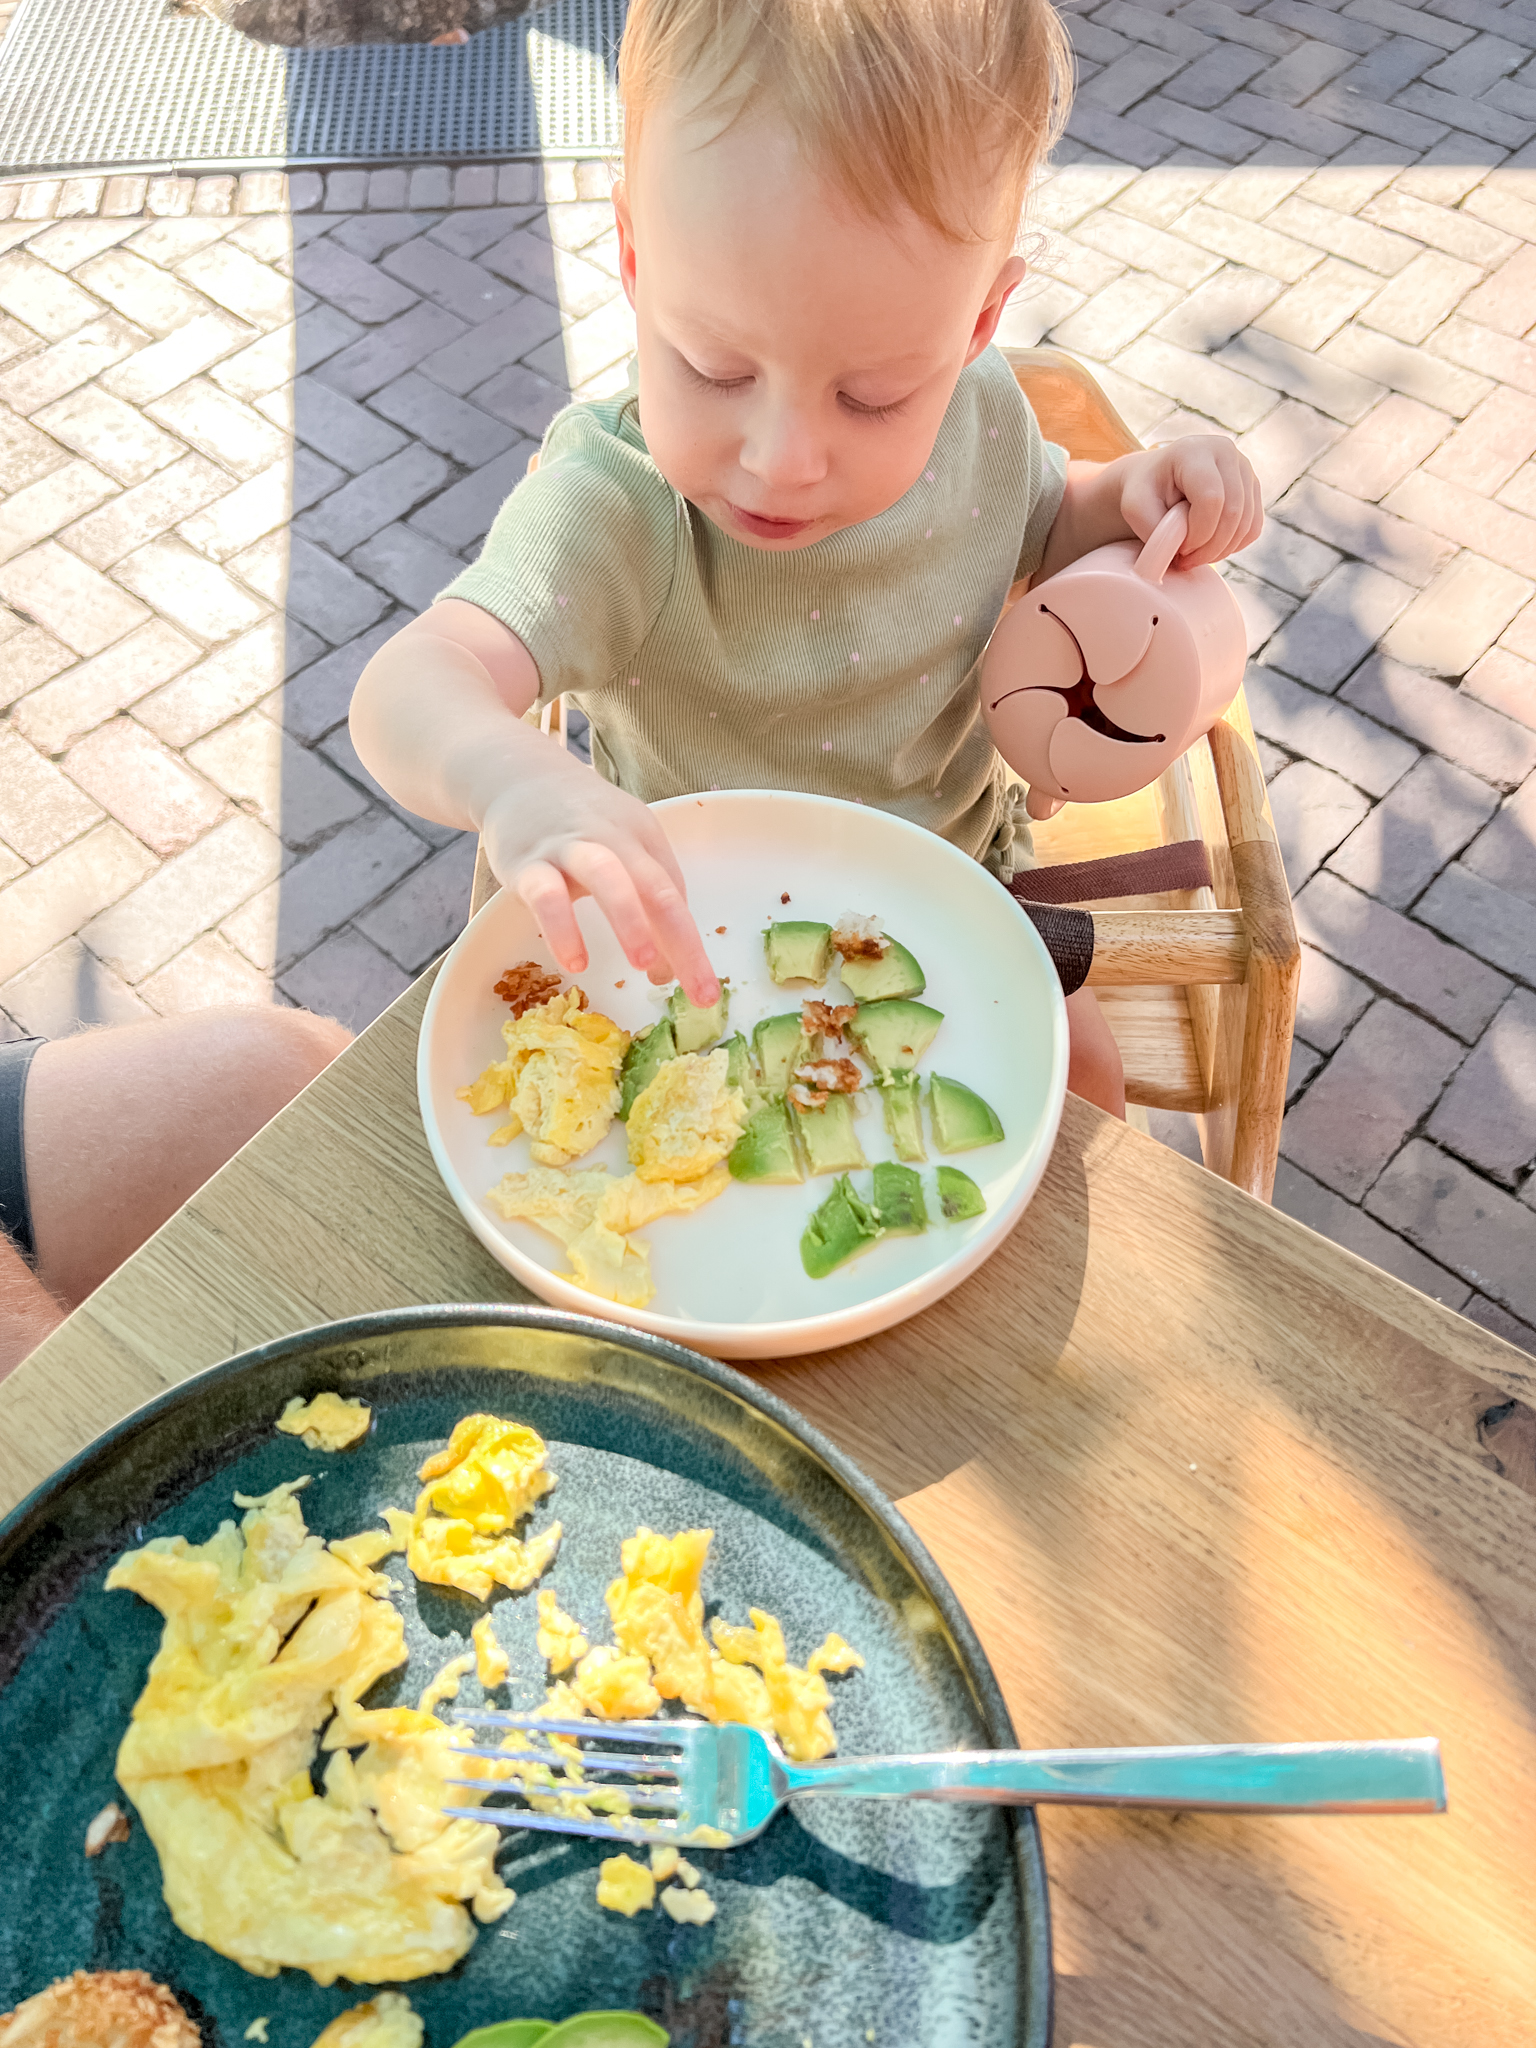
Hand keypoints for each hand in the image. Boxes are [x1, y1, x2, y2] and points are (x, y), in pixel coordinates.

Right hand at [479, 751, 719, 1007]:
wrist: (516, 775)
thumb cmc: (578, 826)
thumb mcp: (620, 848)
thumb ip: (644, 904)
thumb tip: (664, 968)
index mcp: (643, 837)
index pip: (673, 894)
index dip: (689, 944)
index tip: (699, 990)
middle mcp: (614, 838)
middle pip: (657, 889)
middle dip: (682, 943)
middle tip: (700, 992)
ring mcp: (570, 847)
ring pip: (607, 878)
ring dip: (630, 921)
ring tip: (643, 965)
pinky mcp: (527, 861)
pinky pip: (547, 895)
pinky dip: (562, 929)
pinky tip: (574, 962)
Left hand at [1118, 435, 1263, 569]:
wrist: (1154, 481)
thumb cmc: (1144, 493)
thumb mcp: (1135, 509)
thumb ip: (1154, 530)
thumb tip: (1179, 552)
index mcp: (1195, 451)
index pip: (1211, 499)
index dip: (1198, 533)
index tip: (1178, 549)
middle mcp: (1226, 451)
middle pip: (1233, 512)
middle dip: (1210, 547)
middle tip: (1186, 560)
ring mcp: (1244, 468)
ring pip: (1246, 523)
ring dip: (1220, 550)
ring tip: (1194, 555)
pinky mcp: (1252, 487)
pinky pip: (1253, 528)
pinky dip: (1233, 546)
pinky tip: (1209, 547)